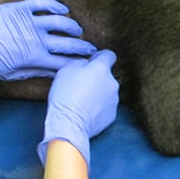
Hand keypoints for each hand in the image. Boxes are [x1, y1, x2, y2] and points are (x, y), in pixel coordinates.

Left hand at [0, 0, 96, 79]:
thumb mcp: (11, 74)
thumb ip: (36, 72)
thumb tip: (55, 73)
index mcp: (35, 58)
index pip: (65, 62)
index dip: (79, 63)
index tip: (88, 63)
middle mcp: (37, 39)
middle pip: (69, 43)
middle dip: (84, 47)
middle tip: (92, 48)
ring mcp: (30, 22)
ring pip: (61, 22)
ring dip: (73, 26)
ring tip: (78, 29)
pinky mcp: (21, 9)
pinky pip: (44, 4)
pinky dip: (56, 5)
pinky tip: (63, 9)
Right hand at [38, 50, 118, 168]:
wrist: (69, 123)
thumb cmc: (65, 95)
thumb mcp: (65, 70)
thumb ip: (79, 62)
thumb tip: (85, 64)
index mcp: (102, 68)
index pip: (109, 55)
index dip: (99, 57)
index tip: (92, 61)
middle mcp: (112, 82)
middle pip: (106, 75)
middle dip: (96, 77)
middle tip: (80, 85)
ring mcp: (114, 99)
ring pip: (106, 91)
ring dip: (97, 92)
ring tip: (81, 100)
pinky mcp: (112, 114)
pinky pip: (106, 106)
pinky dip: (98, 106)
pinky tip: (86, 111)